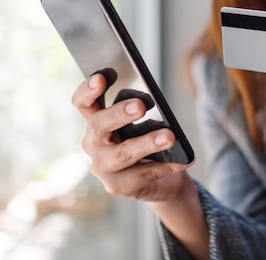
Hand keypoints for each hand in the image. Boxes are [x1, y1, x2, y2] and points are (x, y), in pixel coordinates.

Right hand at [72, 73, 191, 202]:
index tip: (101, 78)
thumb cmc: (148, 142)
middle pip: (98, 125)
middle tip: (139, 106)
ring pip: (123, 153)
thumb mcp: (142, 123)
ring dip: (147, 143)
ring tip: (169, 136)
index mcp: (95, 122)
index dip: (87, 90)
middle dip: (119, 114)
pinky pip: (144, 174)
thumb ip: (140, 112)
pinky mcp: (119, 186)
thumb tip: (152, 102)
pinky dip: (166, 165)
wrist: (160, 182)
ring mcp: (103, 168)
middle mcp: (93, 144)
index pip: (82, 103)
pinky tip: (183, 160)